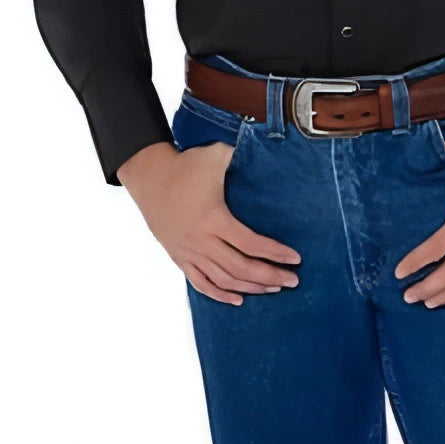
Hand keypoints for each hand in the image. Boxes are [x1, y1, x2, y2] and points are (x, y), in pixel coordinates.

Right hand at [117, 141, 300, 304]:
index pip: (251, 244)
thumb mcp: (214, 154)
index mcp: (214, 218)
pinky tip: (238, 299)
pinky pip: (200, 283)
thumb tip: (265, 144)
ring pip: (223, 279)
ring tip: (272, 288)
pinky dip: (219, 294)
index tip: (295, 258)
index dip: (275, 253)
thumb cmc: (184, 165)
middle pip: (240, 268)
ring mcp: (188, 251)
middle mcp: (201, 240)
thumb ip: (241, 152)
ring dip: (250, 287)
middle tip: (293, 281)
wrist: (149, 177)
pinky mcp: (179, 256)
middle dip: (270, 276)